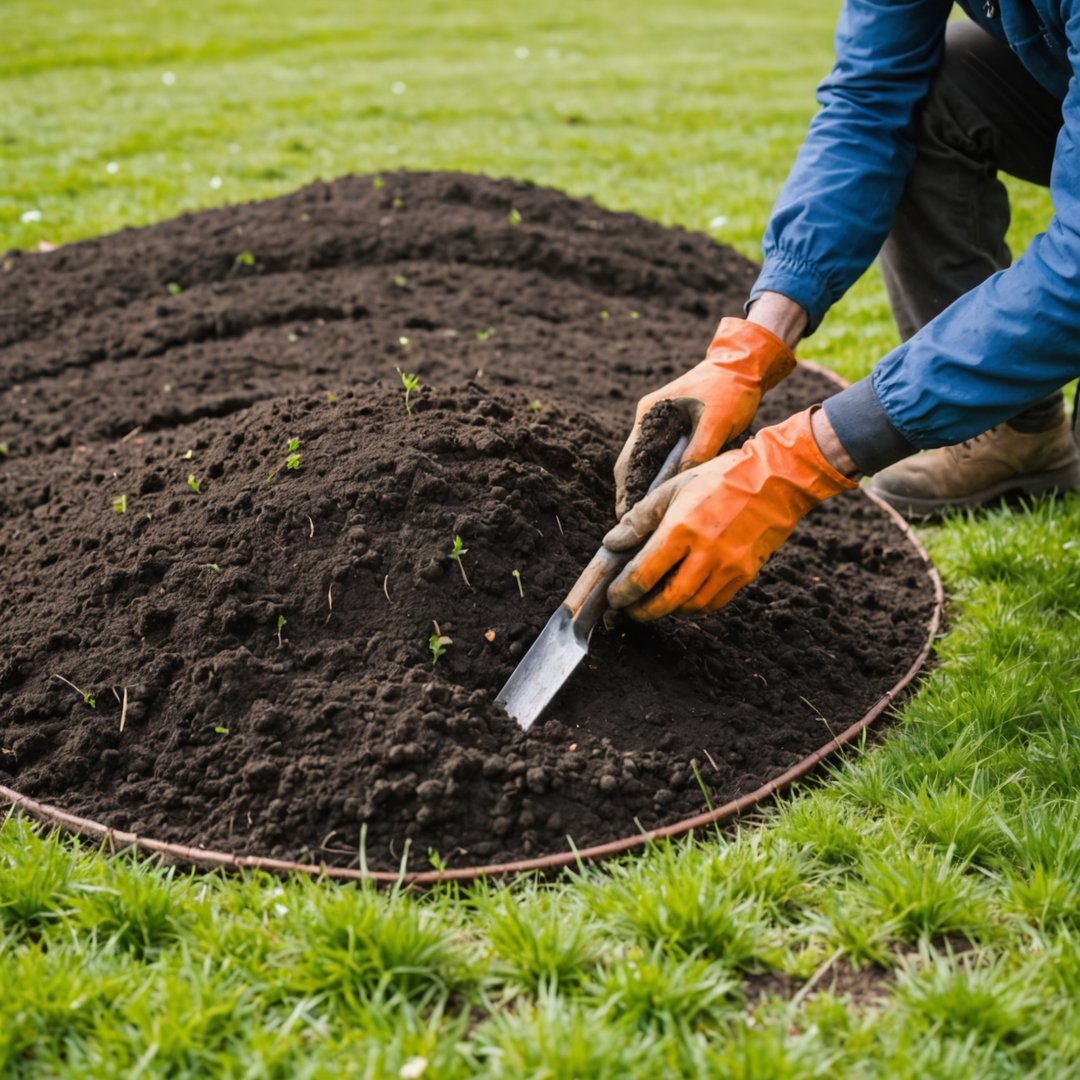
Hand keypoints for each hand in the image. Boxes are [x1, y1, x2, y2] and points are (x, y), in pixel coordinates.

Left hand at [604, 408, 857, 619]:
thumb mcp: (673, 487)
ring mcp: (728, 566)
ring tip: (654, 604)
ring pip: (691, 606)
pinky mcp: (746, 574)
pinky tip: (683, 599)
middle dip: (642, 611)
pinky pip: (715, 603)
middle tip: (629, 611)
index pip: (643, 574)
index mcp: (681, 528)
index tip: (614, 597)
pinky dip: (695, 607)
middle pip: (666, 600)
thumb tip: (612, 543)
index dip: (623, 592)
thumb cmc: (720, 478)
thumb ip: (640, 518)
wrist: (776, 480)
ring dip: (668, 611)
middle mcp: (705, 552)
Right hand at [613, 317, 795, 516]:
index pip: (628, 461)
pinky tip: (668, 499)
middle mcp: (648, 421)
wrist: (746, 365)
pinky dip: (662, 480)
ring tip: (650, 520)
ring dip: (647, 490)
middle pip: (632, 466)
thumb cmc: (731, 390)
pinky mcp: (674, 431)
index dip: (625, 492)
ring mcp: (660, 425)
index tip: (627, 519)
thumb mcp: (716, 423)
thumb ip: (697, 453)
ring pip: (646, 466)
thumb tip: (679, 486)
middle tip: (636, 527)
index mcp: (649, 414)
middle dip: (632, 496)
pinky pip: (662, 461)